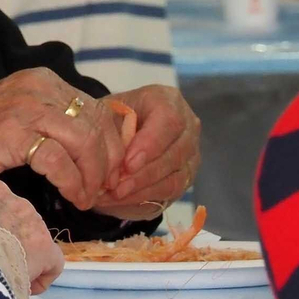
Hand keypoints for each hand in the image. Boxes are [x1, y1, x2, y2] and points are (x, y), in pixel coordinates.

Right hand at [0, 69, 125, 211]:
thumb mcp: (22, 117)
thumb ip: (55, 124)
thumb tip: (96, 151)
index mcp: (45, 82)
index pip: (98, 109)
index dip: (113, 144)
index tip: (110, 173)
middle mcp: (40, 88)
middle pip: (97, 125)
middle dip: (108, 163)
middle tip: (103, 190)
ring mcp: (26, 109)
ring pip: (85, 141)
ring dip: (93, 176)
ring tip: (86, 197)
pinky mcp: (12, 134)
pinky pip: (59, 160)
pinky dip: (72, 182)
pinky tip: (72, 196)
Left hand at [99, 85, 199, 217]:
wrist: (120, 133)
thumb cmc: (114, 120)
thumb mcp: (108, 116)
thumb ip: (113, 134)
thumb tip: (114, 168)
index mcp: (168, 100)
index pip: (169, 120)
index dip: (150, 144)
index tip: (127, 164)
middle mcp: (187, 124)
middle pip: (175, 152)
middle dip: (144, 173)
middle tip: (116, 186)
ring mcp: (191, 151)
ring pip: (175, 175)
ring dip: (142, 188)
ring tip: (115, 195)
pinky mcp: (187, 174)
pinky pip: (171, 190)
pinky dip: (144, 197)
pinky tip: (122, 199)